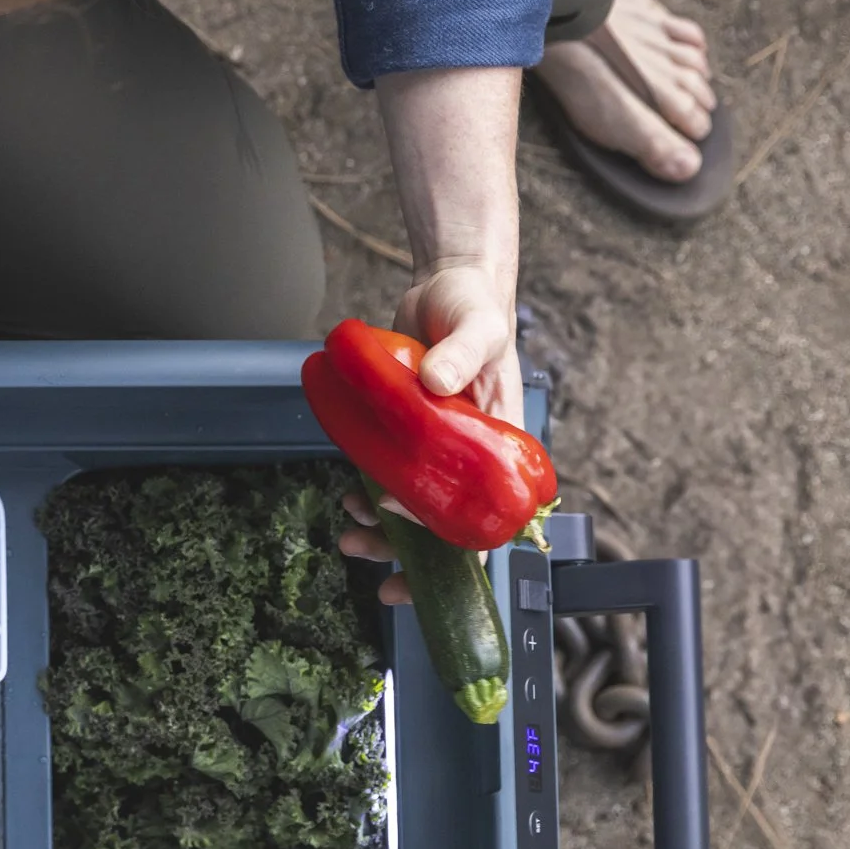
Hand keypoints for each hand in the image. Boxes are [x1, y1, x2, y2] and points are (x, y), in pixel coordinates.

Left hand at [337, 262, 519, 604]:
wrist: (444, 285)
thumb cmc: (475, 307)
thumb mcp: (478, 327)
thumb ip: (462, 352)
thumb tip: (438, 383)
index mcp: (501, 446)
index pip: (493, 514)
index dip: (463, 549)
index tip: (426, 562)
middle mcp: (469, 456)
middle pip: (446, 525)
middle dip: (410, 555)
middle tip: (372, 564)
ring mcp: (434, 449)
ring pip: (413, 508)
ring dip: (382, 531)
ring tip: (350, 533)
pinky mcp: (403, 433)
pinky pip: (387, 474)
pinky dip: (368, 491)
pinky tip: (348, 493)